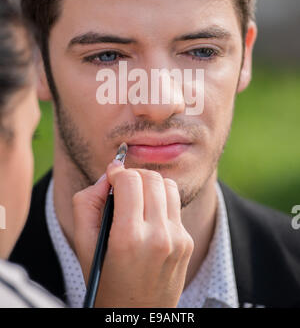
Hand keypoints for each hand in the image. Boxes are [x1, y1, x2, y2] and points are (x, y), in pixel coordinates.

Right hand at [72, 160, 193, 307]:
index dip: (117, 172)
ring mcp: (177, 239)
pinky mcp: (187, 242)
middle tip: (122, 185)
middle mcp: (158, 236)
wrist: (137, 316)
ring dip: (150, 184)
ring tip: (137, 197)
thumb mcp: (83, 246)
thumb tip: (107, 177)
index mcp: (129, 238)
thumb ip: (86, 204)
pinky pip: (175, 205)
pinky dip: (161, 201)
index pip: (130, 180)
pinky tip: (149, 215)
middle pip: (151, 178)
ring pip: (168, 186)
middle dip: (133, 176)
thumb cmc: (105, 280)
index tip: (110, 175)